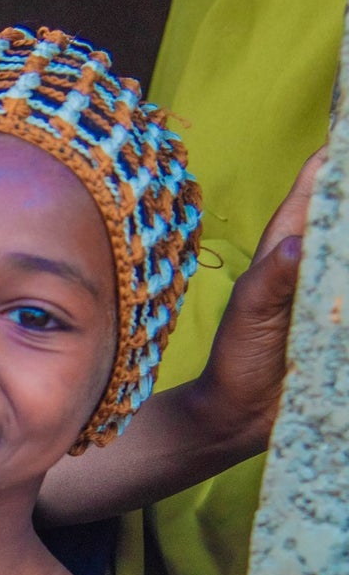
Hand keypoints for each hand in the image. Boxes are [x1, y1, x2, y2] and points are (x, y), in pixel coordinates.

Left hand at [193, 148, 324, 455]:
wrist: (239, 417)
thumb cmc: (236, 358)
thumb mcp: (250, 313)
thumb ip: (274, 278)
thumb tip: (299, 246)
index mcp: (289, 245)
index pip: (316, 186)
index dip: (336, 157)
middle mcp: (317, 259)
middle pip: (347, 212)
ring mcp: (334, 289)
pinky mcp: (344, 319)